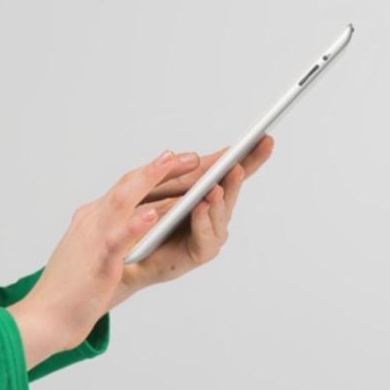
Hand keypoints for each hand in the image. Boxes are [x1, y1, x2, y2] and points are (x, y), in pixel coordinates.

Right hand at [18, 148, 204, 349]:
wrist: (43, 318)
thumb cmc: (67, 290)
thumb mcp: (88, 251)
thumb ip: (105, 232)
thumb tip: (132, 220)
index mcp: (90, 219)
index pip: (124, 188)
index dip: (150, 171)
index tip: (173, 158)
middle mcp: (91, 222)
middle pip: (127, 186)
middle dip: (159, 168)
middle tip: (189, 155)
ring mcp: (93, 240)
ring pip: (122, 202)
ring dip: (149, 180)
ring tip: (172, 162)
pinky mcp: (97, 264)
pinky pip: (117, 241)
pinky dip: (135, 226)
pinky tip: (153, 215)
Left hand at [117, 134, 274, 295]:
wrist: (125, 251)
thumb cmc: (142, 218)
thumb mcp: (158, 186)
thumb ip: (176, 173)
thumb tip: (196, 159)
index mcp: (207, 189)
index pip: (232, 169)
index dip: (250, 155)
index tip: (264, 137)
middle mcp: (214, 209)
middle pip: (232, 188)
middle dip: (240, 172)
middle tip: (238, 162)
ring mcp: (210, 230)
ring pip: (221, 211)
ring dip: (220, 197)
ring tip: (215, 186)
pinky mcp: (200, 251)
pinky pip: (206, 235)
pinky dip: (203, 220)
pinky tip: (200, 206)